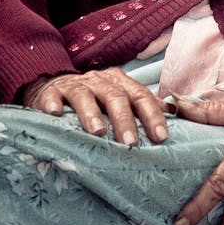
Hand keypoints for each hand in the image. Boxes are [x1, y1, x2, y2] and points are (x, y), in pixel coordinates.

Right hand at [20, 68, 170, 145]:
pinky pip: (51, 97)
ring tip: (98, 132)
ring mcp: (74, 85)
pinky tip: (55, 116)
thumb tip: (173, 114)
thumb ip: (141, 106)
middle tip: (131, 143)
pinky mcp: (50, 92)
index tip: (161, 137)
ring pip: (85, 95)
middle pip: (115, 96)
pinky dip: (53, 105)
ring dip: (91, 113)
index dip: (152, 115)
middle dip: (124, 119)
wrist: (54, 86)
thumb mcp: (118, 99)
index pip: (140, 95)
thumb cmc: (94, 100)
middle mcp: (99, 81)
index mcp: (120, 83)